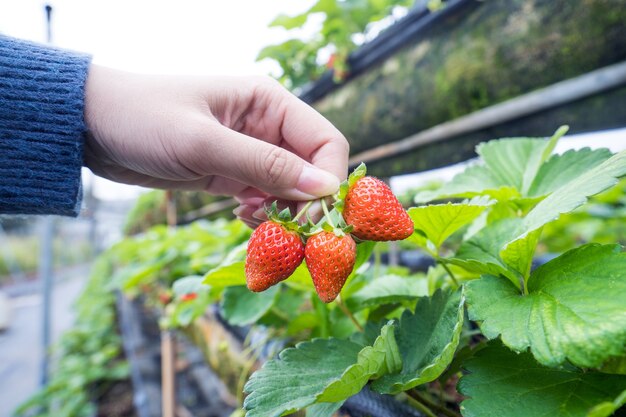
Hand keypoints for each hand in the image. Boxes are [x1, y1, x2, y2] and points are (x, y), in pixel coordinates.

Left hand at [83, 65, 348, 227]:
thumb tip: (324, 189)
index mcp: (270, 102)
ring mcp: (251, 151)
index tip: (310, 218)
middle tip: (284, 234)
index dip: (327, 182)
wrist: (92, 127)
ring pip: (291, 190)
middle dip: (305, 204)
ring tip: (253, 223)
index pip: (326, 143)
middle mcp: (268, 125)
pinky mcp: (234, 173)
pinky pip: (267, 199)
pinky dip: (263, 215)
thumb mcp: (203, 142)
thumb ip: (265, 165)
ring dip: (283, 214)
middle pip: (313, 171)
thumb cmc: (143, 119)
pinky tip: (241, 217)